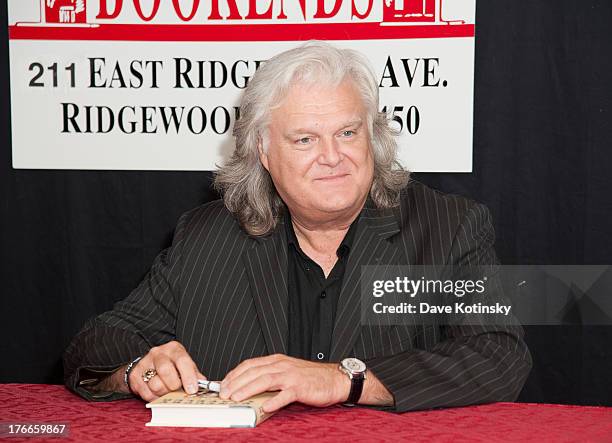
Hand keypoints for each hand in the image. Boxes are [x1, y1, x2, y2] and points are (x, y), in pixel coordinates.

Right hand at [128, 340, 205, 401]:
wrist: (148, 364)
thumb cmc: (171, 365)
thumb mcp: (185, 365)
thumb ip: (194, 374)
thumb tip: (203, 385)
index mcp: (173, 349)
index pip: (182, 360)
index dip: (188, 376)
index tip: (192, 390)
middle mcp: (158, 353)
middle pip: (166, 371)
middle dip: (174, 385)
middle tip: (177, 390)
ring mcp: (145, 363)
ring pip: (155, 384)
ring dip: (164, 393)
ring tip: (167, 390)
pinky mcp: (135, 375)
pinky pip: (146, 393)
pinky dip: (154, 397)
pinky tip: (158, 393)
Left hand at [219, 354, 349, 412]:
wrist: (334, 379)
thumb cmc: (310, 377)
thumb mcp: (286, 371)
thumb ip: (269, 376)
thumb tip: (247, 386)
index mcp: (276, 360)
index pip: (250, 364)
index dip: (234, 374)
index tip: (223, 384)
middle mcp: (282, 366)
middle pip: (253, 372)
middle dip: (236, 383)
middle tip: (224, 394)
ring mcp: (291, 376)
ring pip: (265, 380)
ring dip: (248, 389)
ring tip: (236, 399)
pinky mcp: (300, 388)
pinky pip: (285, 394)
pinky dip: (274, 401)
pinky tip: (265, 407)